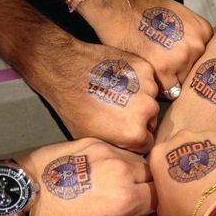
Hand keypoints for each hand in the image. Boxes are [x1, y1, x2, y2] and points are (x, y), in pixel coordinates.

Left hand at [18, 138, 156, 215]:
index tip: (143, 208)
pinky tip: (102, 169)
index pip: (158, 196)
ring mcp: (109, 152)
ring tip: (117, 180)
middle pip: (151, 173)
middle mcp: (123, 169)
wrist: (25, 195)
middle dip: (146, 184)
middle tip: (131, 193)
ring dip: (133, 170)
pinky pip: (117, 151)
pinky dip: (117, 160)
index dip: (153, 204)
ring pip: (136, 159)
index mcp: (126, 197)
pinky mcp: (95, 141)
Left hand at [40, 42, 158, 152]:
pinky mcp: (145, 68)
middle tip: (120, 110)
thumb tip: (130, 147)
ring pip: (150, 98)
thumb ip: (118, 145)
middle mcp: (147, 110)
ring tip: (119, 93)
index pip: (148, 143)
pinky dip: (137, 80)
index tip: (126, 130)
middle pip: (151, 120)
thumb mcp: (93, 139)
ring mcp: (147, 86)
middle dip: (139, 118)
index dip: (136, 139)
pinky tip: (120, 79)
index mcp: (134, 133)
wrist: (64, 70)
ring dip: (140, 98)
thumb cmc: (74, 107)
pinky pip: (147, 79)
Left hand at [91, 0, 212, 91]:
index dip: (167, 84)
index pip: (175, 90)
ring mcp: (195, 41)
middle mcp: (184, 56)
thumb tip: (171, 90)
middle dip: (178, 72)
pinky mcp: (202, 27)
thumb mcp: (136, 67)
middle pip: (188, 77)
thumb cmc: (121, 34)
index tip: (162, 78)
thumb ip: (156, 81)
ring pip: (198, 62)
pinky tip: (183, 36)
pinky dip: (197, 41)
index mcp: (165, 70)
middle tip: (166, 60)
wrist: (122, 3)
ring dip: (189, 57)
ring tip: (173, 47)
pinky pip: (206, 43)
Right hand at [149, 130, 215, 215]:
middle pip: (183, 145)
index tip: (178, 182)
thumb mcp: (162, 209)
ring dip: (208, 155)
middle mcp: (180, 138)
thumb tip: (170, 193)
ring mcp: (206, 135)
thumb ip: (162, 194)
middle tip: (198, 178)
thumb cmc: (187, 210)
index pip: (162, 158)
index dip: (170, 170)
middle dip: (189, 157)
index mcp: (160, 153)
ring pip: (206, 143)